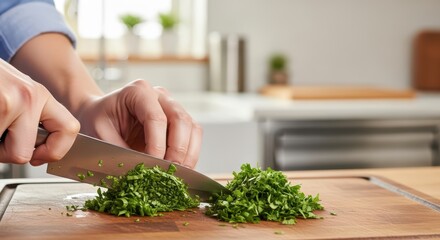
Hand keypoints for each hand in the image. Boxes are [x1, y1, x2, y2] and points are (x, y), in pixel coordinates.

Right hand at [0, 59, 79, 165]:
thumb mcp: (14, 93)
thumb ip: (29, 118)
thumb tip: (38, 152)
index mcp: (39, 95)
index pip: (69, 129)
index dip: (54, 151)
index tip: (37, 156)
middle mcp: (29, 96)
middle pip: (24, 153)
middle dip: (4, 154)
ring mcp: (10, 101)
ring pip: (4, 153)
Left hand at [76, 80, 202, 168]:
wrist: (99, 116)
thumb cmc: (97, 122)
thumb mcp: (99, 135)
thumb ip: (120, 151)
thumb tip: (142, 171)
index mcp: (138, 91)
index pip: (156, 118)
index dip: (157, 144)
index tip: (152, 165)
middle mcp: (159, 95)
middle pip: (180, 120)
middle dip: (178, 150)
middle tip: (170, 172)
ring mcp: (172, 106)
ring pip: (192, 127)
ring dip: (188, 153)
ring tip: (178, 173)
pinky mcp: (178, 120)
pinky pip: (193, 135)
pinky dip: (191, 153)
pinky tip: (181, 168)